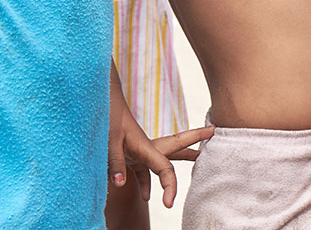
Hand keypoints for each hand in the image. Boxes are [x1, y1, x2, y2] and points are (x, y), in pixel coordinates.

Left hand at [107, 71, 213, 206]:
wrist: (96, 107)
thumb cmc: (104, 121)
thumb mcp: (109, 142)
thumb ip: (115, 164)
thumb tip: (120, 184)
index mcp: (146, 146)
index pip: (165, 168)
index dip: (170, 187)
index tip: (169, 204)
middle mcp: (147, 147)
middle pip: (177, 145)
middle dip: (196, 138)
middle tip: (213, 131)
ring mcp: (139, 150)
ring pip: (163, 158)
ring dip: (179, 159)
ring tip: (197, 157)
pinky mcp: (129, 154)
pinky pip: (144, 170)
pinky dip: (147, 181)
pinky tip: (147, 195)